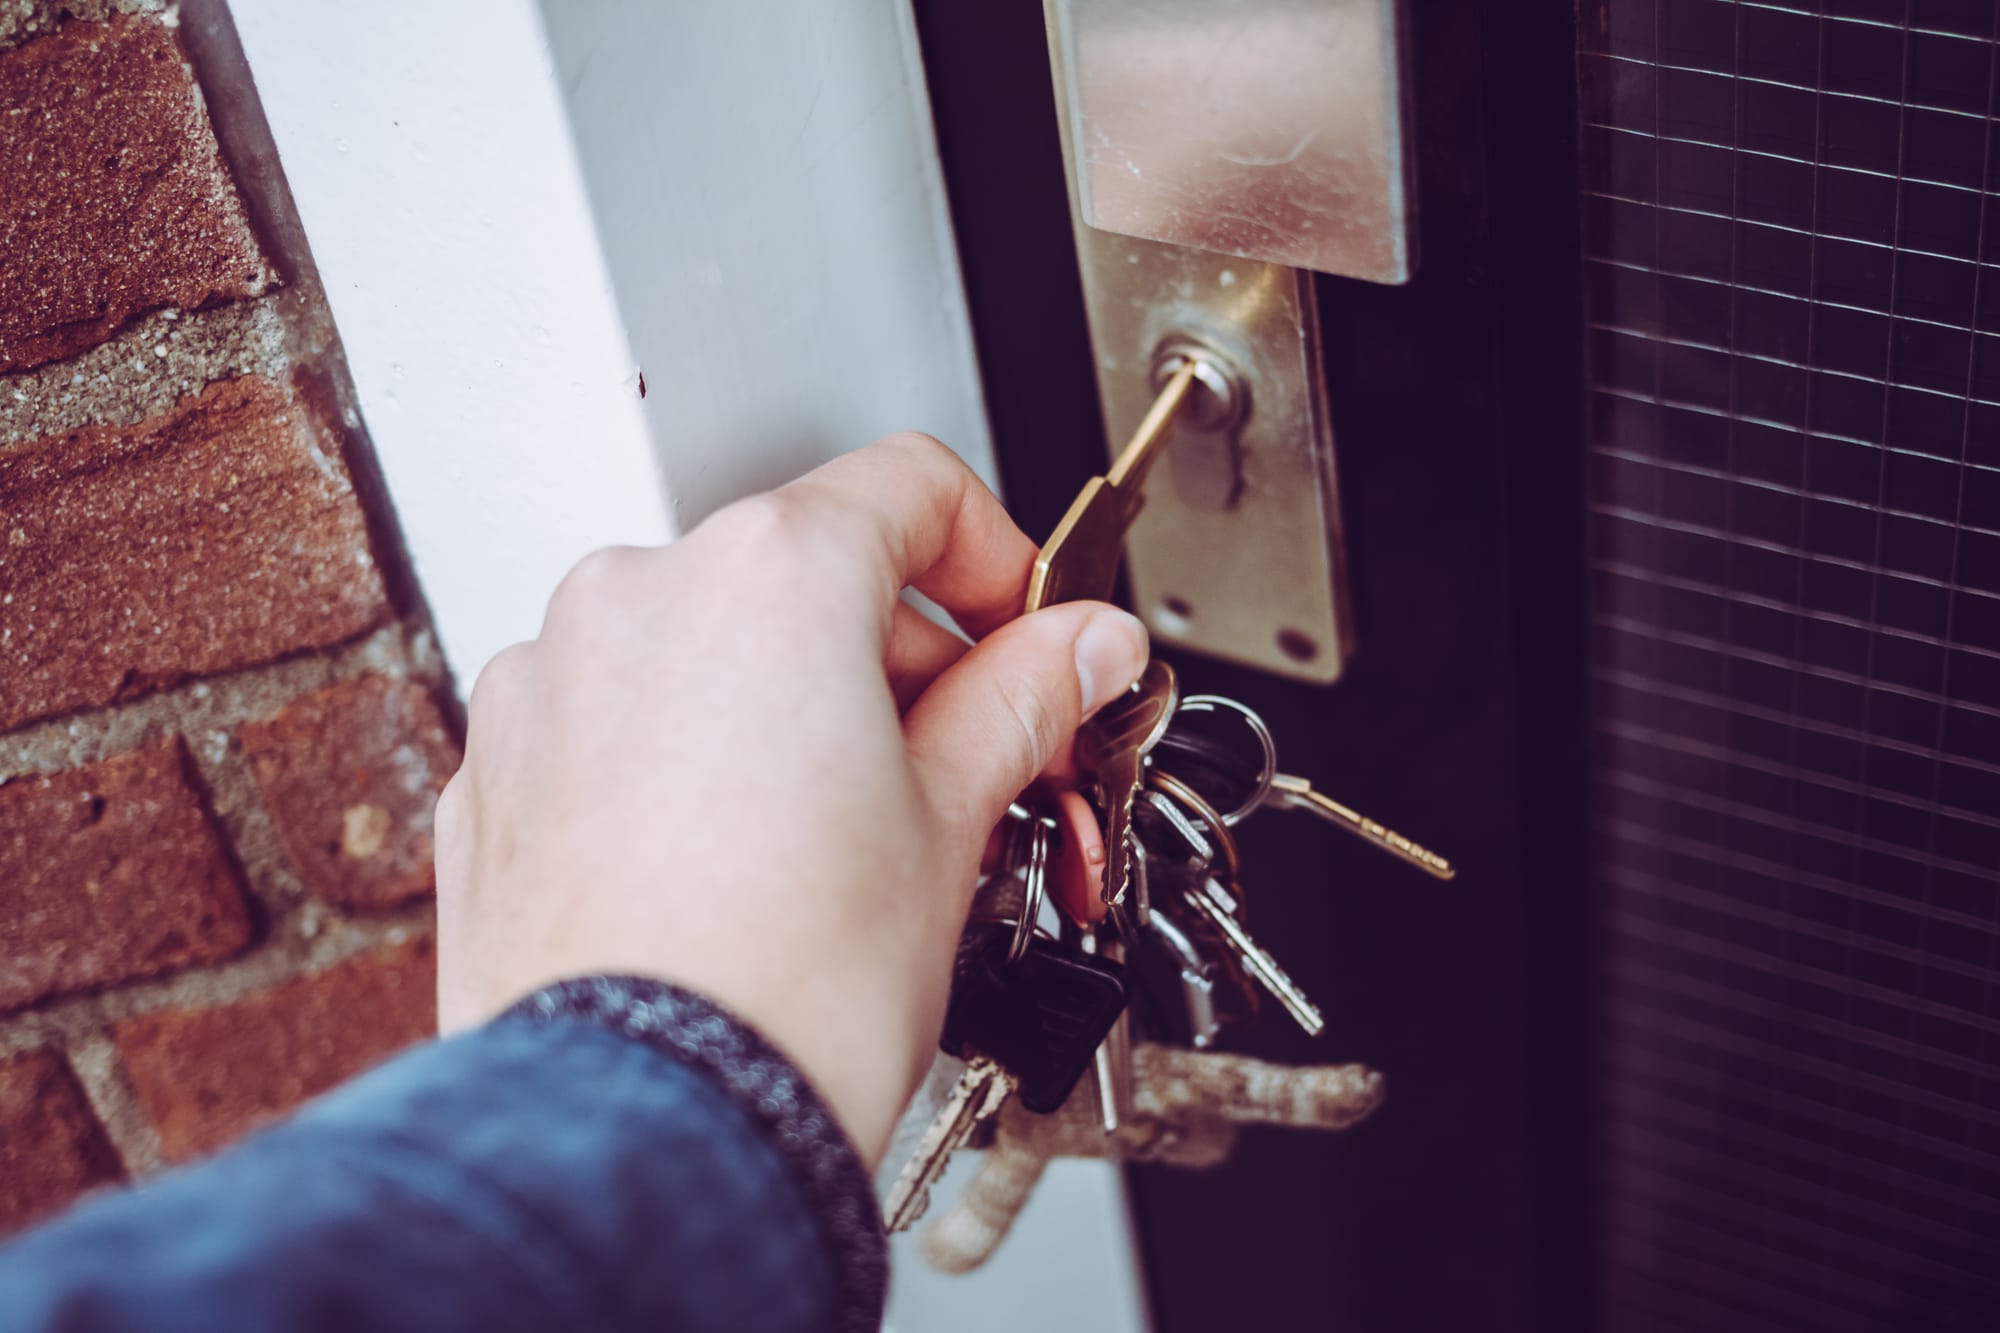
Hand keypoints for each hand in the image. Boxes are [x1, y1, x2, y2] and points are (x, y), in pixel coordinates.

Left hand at [433, 434, 1148, 1163]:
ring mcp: (549, 683)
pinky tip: (742, 864)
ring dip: (793, 710)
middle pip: (808, 574)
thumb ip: (1022, 699)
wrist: (650, 1131)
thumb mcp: (954, 820)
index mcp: (767, 577)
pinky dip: (690, 762)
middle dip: (901, 662)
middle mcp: (638, 599)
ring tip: (849, 836)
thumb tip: (1079, 649)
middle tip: (969, 766)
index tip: (1025, 635)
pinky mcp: (499, 771)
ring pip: (709, 649)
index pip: (910, 488)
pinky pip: (620, 723)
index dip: (998, 557)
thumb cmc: (788, 989)